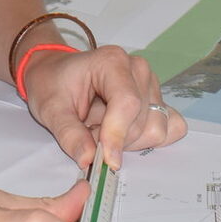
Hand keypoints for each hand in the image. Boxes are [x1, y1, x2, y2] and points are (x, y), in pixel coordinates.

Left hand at [21, 45, 187, 168]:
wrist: (56, 74)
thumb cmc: (52, 84)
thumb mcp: (50, 109)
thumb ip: (69, 134)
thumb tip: (88, 159)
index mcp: (112, 62)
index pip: (128, 102)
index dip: (118, 135)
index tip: (104, 160)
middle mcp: (138, 70)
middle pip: (143, 121)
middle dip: (115, 141)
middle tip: (88, 134)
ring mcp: (151, 85)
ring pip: (156, 129)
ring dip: (129, 142)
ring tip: (102, 130)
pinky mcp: (157, 101)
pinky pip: (171, 128)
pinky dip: (147, 140)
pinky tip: (122, 133)